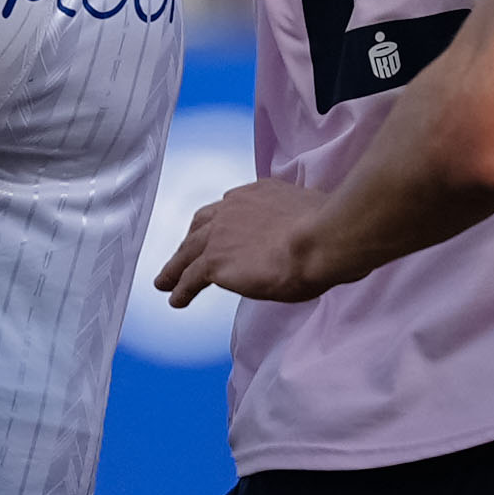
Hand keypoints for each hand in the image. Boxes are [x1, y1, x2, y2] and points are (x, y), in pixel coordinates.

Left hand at [155, 175, 348, 307]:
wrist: (321, 237)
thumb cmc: (328, 230)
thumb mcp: (309, 217)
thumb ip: (297, 225)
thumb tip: (307, 240)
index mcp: (257, 194)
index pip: (229, 208)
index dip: (219, 223)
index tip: (217, 233)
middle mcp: (233, 207)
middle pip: (201, 225)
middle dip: (190, 242)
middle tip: (182, 256)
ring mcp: (221, 233)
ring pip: (188, 251)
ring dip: (175, 268)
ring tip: (165, 282)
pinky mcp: (215, 260)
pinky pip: (190, 277)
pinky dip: (180, 289)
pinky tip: (176, 300)